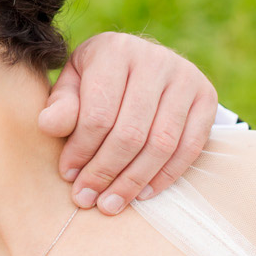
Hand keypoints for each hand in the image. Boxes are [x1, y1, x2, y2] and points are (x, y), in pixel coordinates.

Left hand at [37, 33, 217, 213]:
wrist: (139, 64)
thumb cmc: (95, 83)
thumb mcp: (71, 87)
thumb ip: (60, 107)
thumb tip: (48, 125)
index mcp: (114, 51)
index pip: (98, 114)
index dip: (81, 151)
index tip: (68, 176)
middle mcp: (154, 59)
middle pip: (130, 132)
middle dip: (105, 172)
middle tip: (87, 199)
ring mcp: (185, 77)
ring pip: (161, 143)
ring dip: (133, 181)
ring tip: (111, 204)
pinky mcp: (206, 96)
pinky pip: (190, 146)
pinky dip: (165, 176)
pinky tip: (141, 194)